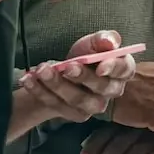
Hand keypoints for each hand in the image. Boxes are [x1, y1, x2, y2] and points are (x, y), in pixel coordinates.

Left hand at [18, 30, 137, 123]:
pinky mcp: (76, 115)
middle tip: (65, 66)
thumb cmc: (86, 54)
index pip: (124, 70)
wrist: (66, 71)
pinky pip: (57, 105)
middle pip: (100, 88)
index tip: (100, 66)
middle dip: (81, 77)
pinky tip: (29, 80)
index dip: (113, 68)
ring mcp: (94, 106)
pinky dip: (41, 92)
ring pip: (77, 99)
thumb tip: (110, 42)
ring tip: (41, 71)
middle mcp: (112, 91)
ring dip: (57, 85)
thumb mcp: (93, 41)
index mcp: (122, 70)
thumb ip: (103, 39)